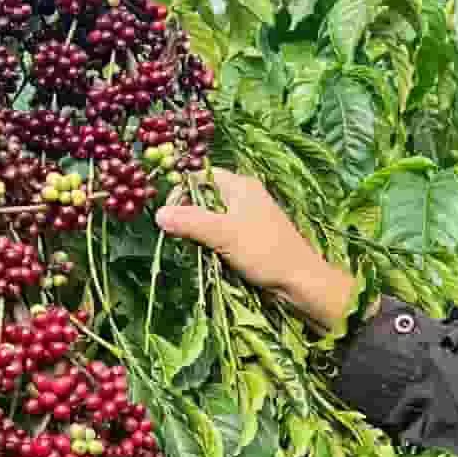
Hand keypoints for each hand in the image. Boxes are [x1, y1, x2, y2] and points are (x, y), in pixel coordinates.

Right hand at [155, 170, 358, 330]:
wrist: (300, 280)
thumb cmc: (264, 251)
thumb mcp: (223, 234)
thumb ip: (190, 221)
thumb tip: (157, 214)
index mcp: (240, 185)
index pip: (200, 177)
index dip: (180, 192)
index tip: (167, 216)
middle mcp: (243, 195)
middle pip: (203, 196)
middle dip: (188, 214)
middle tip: (178, 236)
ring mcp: (247, 215)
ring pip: (211, 216)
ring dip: (198, 231)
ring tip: (193, 248)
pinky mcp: (249, 235)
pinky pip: (221, 231)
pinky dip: (211, 241)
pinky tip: (208, 255)